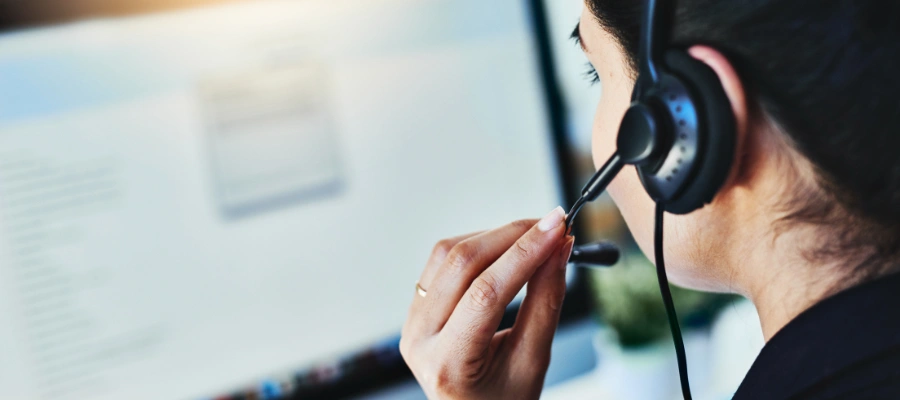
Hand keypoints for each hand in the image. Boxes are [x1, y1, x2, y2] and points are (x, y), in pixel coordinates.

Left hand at [400, 207, 574, 399]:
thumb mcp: (533, 360)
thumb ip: (546, 302)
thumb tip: (559, 249)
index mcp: (448, 363)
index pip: (487, 294)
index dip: (525, 253)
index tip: (557, 227)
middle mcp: (420, 340)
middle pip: (462, 264)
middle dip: (512, 236)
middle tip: (553, 224)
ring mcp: (411, 322)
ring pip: (448, 254)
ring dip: (494, 236)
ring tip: (534, 236)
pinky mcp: (415, 309)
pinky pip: (441, 262)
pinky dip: (477, 246)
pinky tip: (505, 248)